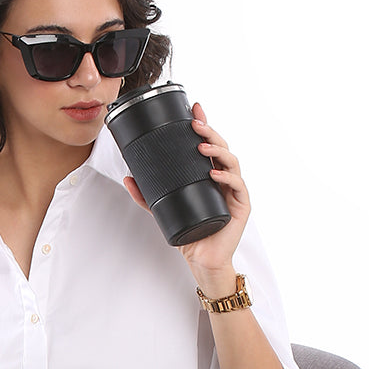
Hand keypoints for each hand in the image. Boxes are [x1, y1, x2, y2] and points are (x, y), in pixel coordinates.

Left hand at [123, 100, 250, 293]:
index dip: (204, 123)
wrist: (203, 261)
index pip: (208, 144)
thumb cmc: (189, 235)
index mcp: (209, 174)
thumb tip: (127, 177)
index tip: (194, 107)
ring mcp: (234, 190)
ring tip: (202, 147)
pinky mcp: (241, 205)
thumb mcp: (163, 211)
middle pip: (221, 147)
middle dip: (209, 132)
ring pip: (231, 161)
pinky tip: (214, 174)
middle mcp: (224, 178)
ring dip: (217, 151)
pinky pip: (237, 186)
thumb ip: (145, 196)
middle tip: (195, 124)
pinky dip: (226, 178)